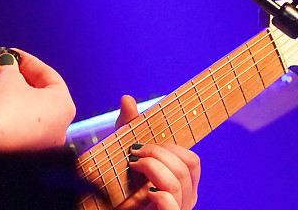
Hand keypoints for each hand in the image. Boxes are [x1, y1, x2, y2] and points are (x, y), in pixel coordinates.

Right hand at [0, 48, 75, 151]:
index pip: (49, 76)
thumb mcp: (9, 76)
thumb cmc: (7, 105)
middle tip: (5, 68)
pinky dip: (9, 113)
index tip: (14, 55)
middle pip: (40, 95)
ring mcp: (44, 143)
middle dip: (20, 79)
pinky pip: (20, 126)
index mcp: (64, 106)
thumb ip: (11, 66)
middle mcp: (60, 127)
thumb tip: (6, 62)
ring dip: (11, 95)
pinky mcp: (26, 151)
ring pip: (28, 111)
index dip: (29, 62)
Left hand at [114, 95, 199, 209]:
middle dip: (156, 153)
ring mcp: (177, 209)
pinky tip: (147, 191)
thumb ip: (127, 128)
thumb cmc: (118, 186)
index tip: (143, 146)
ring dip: (152, 167)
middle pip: (184, 167)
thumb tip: (127, 99)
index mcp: (182, 183)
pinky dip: (160, 195)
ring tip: (133, 167)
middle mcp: (185, 198)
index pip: (192, 160)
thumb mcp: (123, 153)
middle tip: (133, 155)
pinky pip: (171, 205)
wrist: (106, 208)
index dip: (170, 147)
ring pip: (176, 182)